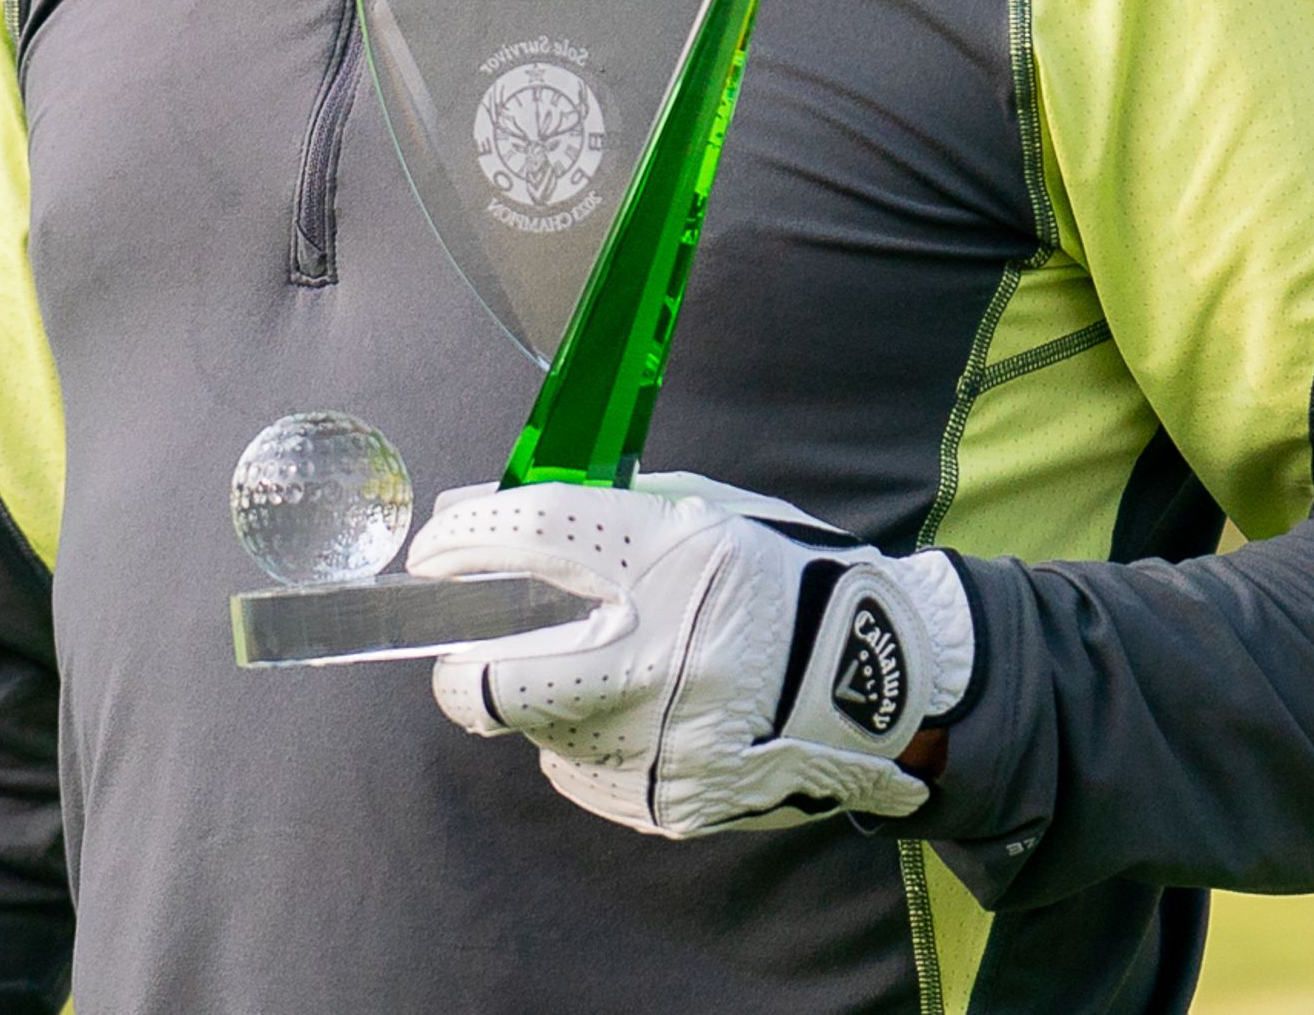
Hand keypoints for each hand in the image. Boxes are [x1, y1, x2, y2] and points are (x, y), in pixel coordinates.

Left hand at [409, 472, 974, 838]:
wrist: (879, 684)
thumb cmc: (784, 581)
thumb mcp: (706, 516)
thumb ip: (594, 512)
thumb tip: (470, 515)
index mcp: (679, 559)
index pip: (539, 538)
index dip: (468, 542)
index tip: (434, 552)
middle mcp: (663, 652)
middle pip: (496, 679)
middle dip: (463, 667)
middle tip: (470, 651)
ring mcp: (661, 739)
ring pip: (536, 730)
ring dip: (548, 699)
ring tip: (610, 673)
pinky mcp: (665, 802)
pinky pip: (579, 771)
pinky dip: (591, 741)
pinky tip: (647, 714)